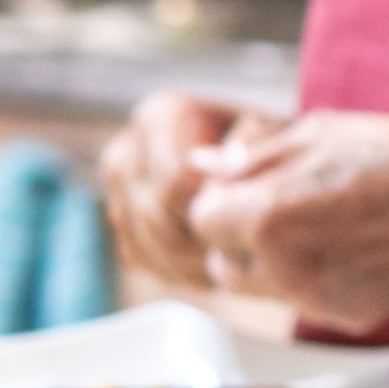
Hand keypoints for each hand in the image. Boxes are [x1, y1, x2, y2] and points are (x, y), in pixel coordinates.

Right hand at [96, 93, 252, 295]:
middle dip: (205, 241)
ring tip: (237, 257)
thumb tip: (220, 169)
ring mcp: (117, 192)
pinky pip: (145, 261)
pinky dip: (182, 270)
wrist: (252, 157)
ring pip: (150, 248)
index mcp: (159, 117)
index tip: (248, 215)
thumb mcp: (271, 134)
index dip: (214, 210)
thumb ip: (248, 150)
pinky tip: (216, 261)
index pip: (175, 186)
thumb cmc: (265, 142)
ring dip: (197, 262)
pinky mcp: (122, 224)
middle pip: (157, 222)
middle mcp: (126, 152)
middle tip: (247, 247)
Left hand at [184, 110, 388, 335]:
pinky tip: (358, 249)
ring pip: (261, 288)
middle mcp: (279, 269)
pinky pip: (306, 301)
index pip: (201, 218)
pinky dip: (318, 279)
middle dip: (241, 238)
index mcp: (262, 216)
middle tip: (288, 208)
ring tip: (328, 226)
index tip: (256, 186)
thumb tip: (204, 167)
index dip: (225, 199)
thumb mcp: (319, 133)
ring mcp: (312, 300)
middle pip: (222, 264)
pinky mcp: (343, 319)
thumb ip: (252, 158)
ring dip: (275, 262)